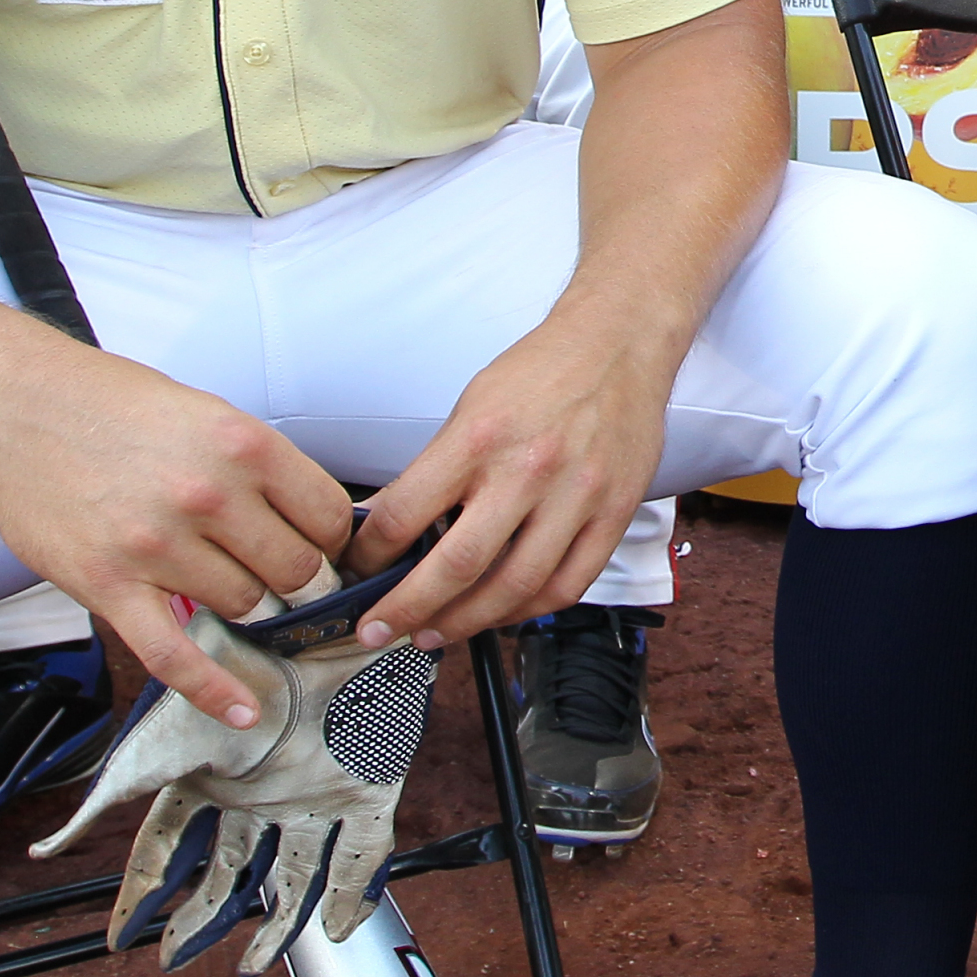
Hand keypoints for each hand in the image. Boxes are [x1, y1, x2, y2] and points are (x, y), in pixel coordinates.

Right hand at [0, 346, 353, 728]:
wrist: (17, 407)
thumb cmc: (114, 406)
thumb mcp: (208, 413)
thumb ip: (259, 467)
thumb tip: (311, 521)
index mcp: (242, 443)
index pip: (329, 517)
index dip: (335, 541)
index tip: (324, 550)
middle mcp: (208, 494)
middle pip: (294, 571)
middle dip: (297, 581)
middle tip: (282, 578)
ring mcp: (157, 545)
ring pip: (244, 606)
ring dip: (246, 606)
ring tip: (228, 586)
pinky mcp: (109, 587)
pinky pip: (175, 656)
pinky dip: (214, 691)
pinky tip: (244, 711)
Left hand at [347, 312, 674, 649]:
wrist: (618, 343)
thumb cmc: (541, 372)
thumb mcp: (471, 406)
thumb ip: (434, 470)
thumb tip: (385, 525)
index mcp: (479, 436)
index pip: (406, 513)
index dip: (370, 556)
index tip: (357, 574)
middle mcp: (528, 468)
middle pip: (457, 565)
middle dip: (407, 610)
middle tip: (378, 630)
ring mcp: (576, 496)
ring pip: (514, 588)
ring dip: (465, 624)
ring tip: (434, 633)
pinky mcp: (613, 513)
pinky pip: (567, 586)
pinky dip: (527, 612)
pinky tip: (500, 615)